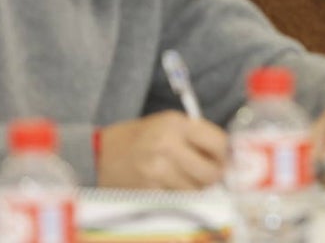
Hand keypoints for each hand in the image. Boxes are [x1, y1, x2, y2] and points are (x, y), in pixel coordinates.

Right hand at [98, 111, 227, 188]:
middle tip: (207, 176)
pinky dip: (177, 197)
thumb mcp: (166, 124)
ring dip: (195, 189)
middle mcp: (168, 145)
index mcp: (176, 124)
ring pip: (195, 190)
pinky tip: (168, 187)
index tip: (222, 160)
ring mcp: (157, 170)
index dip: (224, 155)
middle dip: (212, 177)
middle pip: (210, 172)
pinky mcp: (147, 190)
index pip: (219, 143)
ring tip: (183, 180)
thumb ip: (195, 136)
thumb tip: (226, 154)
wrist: (98, 154)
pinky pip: (177, 200)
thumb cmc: (137, 138)